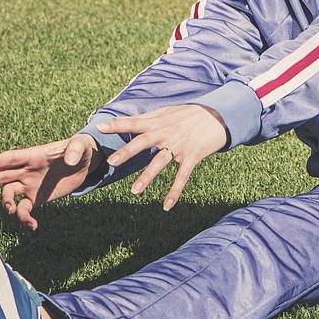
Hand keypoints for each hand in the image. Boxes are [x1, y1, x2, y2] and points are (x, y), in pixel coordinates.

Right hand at [0, 134, 98, 229]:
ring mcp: (29, 185)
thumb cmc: (78, 149)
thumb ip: (74, 150)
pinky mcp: (36, 198)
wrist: (83, 164)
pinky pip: (24, 209)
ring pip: (9, 194)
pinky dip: (24, 218)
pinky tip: (33, 225)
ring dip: (6, 203)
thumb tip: (69, 160)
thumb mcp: (80, 146)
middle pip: (2, 175)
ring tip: (12, 210)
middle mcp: (26, 170)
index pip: (11, 158)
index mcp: (33, 155)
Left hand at [98, 104, 227, 210]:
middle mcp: (167, 133)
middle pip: (143, 142)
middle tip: (111, 162)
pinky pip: (182, 176)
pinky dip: (174, 192)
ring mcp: (180, 145)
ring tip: (134, 191)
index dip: (117, 125)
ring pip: (160, 162)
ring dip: (147, 177)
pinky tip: (166, 206)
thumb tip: (121, 120)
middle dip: (127, 152)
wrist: (219, 116)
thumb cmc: (190, 114)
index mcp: (159, 122)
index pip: (134, 122)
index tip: (100, 128)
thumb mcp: (167, 112)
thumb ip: (145, 118)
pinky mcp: (193, 156)